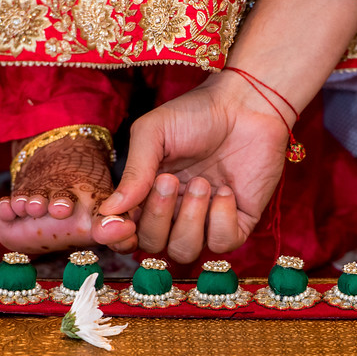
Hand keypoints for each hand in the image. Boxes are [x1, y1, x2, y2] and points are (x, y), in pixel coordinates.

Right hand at [99, 72, 289, 262]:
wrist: (247, 104)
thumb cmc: (197, 113)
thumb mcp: (154, 133)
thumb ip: (134, 171)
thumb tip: (109, 211)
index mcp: (148, 194)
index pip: (125, 232)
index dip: (117, 236)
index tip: (119, 224)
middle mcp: (174, 212)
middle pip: (152, 244)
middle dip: (157, 216)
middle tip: (170, 179)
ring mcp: (206, 219)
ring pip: (185, 251)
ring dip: (190, 219)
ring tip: (203, 182)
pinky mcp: (238, 221)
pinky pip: (222, 243)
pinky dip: (220, 219)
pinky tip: (226, 190)